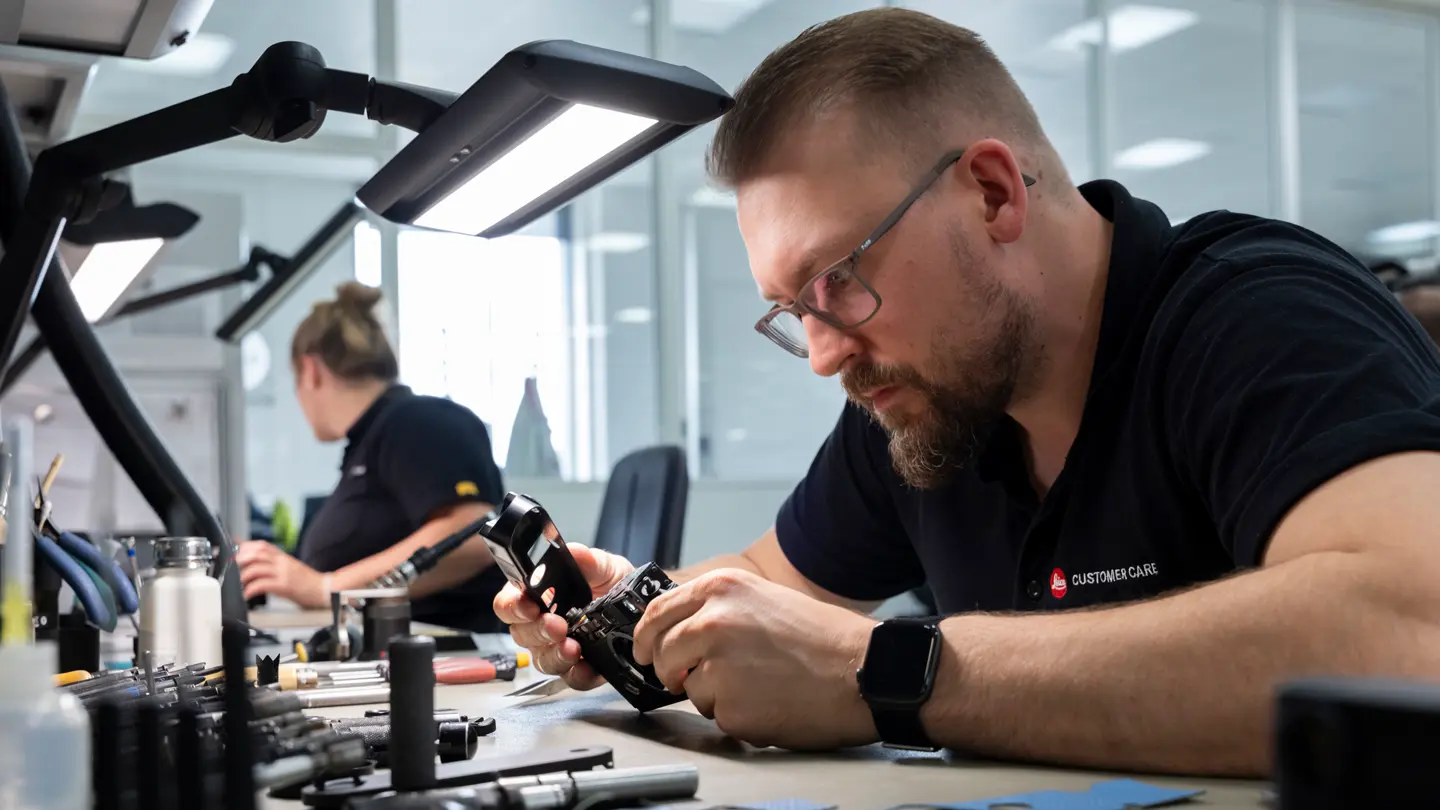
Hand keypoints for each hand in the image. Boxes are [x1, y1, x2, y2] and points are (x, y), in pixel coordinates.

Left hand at [235, 540, 327, 608]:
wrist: (324, 589)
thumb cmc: (307, 581)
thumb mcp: (290, 567)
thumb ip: (275, 563)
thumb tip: (258, 562)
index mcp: (283, 557)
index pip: (261, 545)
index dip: (245, 548)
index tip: (236, 554)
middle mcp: (282, 562)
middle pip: (257, 553)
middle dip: (241, 560)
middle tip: (235, 569)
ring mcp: (284, 573)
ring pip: (257, 567)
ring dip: (244, 575)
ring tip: (240, 583)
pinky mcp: (284, 585)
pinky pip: (262, 584)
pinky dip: (251, 589)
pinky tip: (248, 595)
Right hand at [492, 543, 632, 688]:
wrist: (643, 607)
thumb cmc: (615, 584)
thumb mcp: (605, 567)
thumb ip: (588, 560)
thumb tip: (573, 552)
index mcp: (539, 597)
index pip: (509, 603)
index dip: (512, 606)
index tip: (528, 606)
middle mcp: (542, 625)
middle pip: (522, 634)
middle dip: (538, 631)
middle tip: (557, 626)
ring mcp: (557, 649)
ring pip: (543, 660)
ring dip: (556, 655)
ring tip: (574, 648)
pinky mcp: (579, 669)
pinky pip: (571, 678)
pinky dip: (578, 674)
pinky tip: (587, 667)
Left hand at [632, 568, 878, 749]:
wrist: (864, 670)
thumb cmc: (823, 637)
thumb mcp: (763, 599)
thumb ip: (717, 610)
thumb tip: (680, 634)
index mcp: (720, 589)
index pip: (657, 613)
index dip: (645, 637)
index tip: (643, 650)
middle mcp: (712, 623)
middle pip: (662, 654)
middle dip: (670, 670)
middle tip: (688, 677)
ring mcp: (718, 667)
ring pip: (691, 690)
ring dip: (714, 694)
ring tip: (759, 684)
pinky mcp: (731, 707)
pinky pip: (718, 716)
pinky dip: (739, 715)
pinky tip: (770, 701)